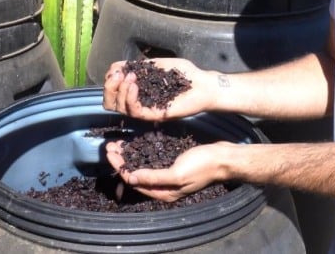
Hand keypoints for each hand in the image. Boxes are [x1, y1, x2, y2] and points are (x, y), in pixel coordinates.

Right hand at [102, 58, 214, 120]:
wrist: (205, 84)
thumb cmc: (186, 75)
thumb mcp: (158, 65)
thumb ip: (138, 65)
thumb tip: (117, 66)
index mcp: (138, 93)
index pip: (113, 94)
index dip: (109, 81)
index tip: (116, 69)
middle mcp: (140, 103)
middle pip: (110, 104)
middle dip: (109, 88)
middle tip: (117, 75)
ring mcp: (147, 110)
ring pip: (120, 108)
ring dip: (120, 90)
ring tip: (130, 76)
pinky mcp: (156, 115)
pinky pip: (136, 112)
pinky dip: (131, 98)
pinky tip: (135, 85)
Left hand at [105, 140, 231, 202]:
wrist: (224, 158)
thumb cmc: (203, 166)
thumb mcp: (177, 174)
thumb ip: (154, 177)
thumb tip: (130, 177)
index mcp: (163, 193)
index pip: (134, 181)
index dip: (120, 167)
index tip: (110, 153)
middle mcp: (164, 186)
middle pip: (136, 173)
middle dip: (121, 160)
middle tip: (110, 145)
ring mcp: (169, 175)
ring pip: (142, 166)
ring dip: (129, 155)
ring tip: (118, 143)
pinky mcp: (173, 164)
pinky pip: (152, 158)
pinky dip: (142, 151)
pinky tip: (136, 142)